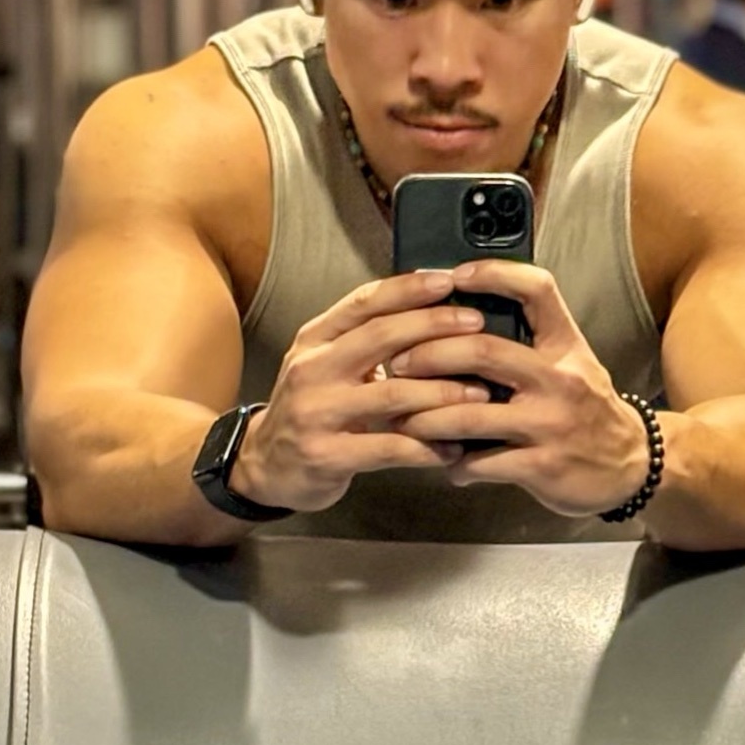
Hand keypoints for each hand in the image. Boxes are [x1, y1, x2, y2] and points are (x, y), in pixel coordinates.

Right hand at [232, 270, 492, 513]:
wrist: (264, 465)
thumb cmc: (312, 408)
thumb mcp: (327, 363)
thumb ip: (367, 339)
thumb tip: (432, 309)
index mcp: (315, 338)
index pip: (365, 301)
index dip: (409, 288)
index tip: (449, 280)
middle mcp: (312, 368)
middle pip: (381, 336)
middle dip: (436, 327)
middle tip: (478, 325)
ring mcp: (316, 413)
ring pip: (392, 394)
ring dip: (443, 392)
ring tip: (480, 393)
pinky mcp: (325, 455)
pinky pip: (388, 448)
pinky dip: (427, 448)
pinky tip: (453, 449)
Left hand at [389, 261, 650, 517]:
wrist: (632, 465)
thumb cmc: (586, 408)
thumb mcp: (571, 362)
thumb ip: (528, 341)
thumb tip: (459, 316)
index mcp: (566, 344)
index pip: (536, 290)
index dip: (494, 274)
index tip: (454, 275)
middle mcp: (561, 377)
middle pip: (484, 350)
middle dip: (430, 354)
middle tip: (399, 363)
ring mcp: (552, 423)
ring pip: (470, 412)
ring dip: (426, 416)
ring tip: (403, 416)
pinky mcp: (543, 466)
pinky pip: (482, 462)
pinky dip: (455, 463)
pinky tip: (444, 460)